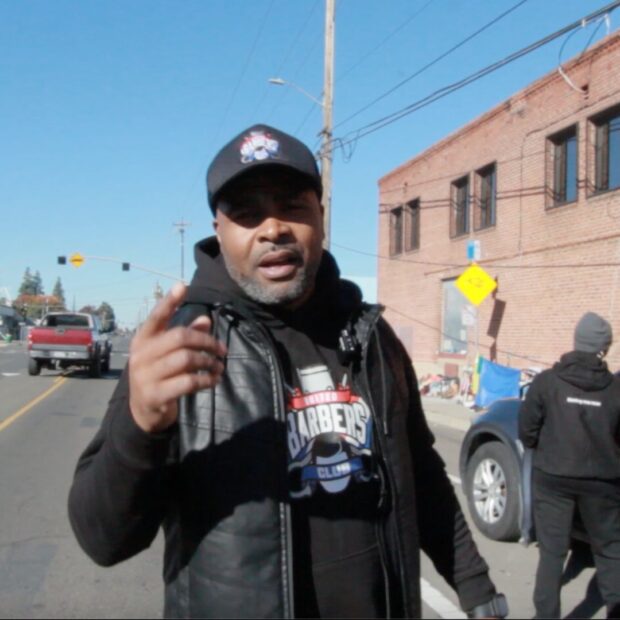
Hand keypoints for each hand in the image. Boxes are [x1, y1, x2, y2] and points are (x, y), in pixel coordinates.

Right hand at [128, 282, 226, 432]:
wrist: (143, 411)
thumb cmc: (160, 374)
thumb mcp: (167, 353)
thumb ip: (184, 335)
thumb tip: (205, 319)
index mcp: (142, 340)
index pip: (156, 317)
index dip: (169, 302)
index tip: (182, 286)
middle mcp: (141, 355)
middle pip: (180, 337)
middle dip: (206, 342)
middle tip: (222, 350)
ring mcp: (145, 376)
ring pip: (186, 359)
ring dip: (209, 362)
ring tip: (219, 366)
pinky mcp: (155, 395)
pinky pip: (188, 382)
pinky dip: (206, 380)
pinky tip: (214, 380)